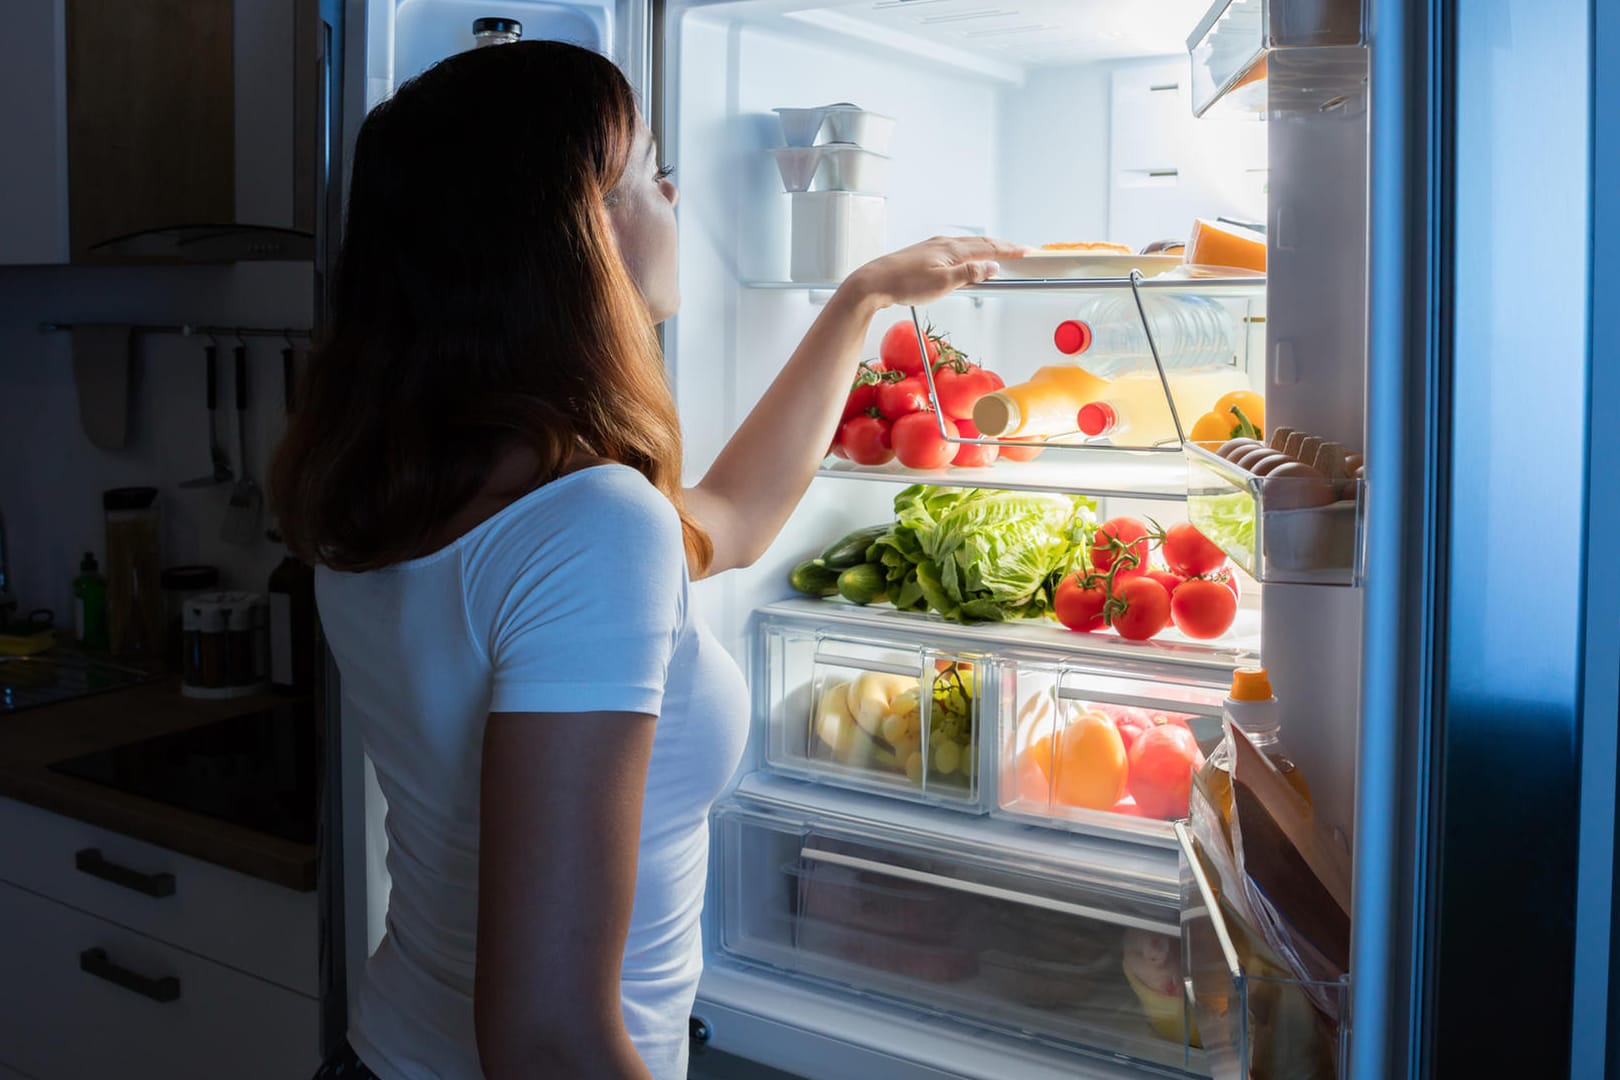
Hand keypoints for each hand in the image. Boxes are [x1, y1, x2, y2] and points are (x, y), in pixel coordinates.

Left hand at [841, 236, 1031, 310]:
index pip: (989, 248)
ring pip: (968, 246)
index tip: (1026, 251)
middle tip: (1019, 251)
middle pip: (980, 244)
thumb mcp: (943, 283)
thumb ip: (970, 274)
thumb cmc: (904, 283)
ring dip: (986, 250)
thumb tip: (992, 268)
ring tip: (999, 255)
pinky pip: (955, 251)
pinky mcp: (925, 255)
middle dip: (1002, 247)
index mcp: (953, 250)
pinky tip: (966, 262)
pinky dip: (969, 254)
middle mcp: (945, 244)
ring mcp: (934, 248)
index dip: (1009, 250)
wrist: (875, 282)